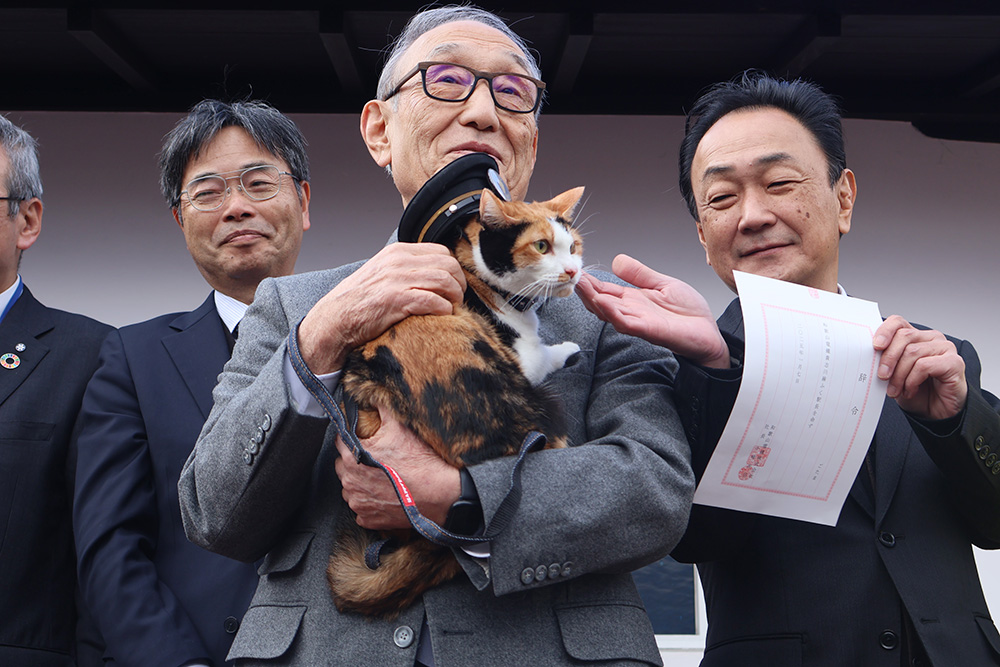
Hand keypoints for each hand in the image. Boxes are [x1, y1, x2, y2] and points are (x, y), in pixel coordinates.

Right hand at [298, 243, 465, 373]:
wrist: (336, 318)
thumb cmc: (360, 300)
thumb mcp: (382, 272)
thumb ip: (405, 268)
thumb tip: (434, 273)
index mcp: (397, 252)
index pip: (441, 251)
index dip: (454, 270)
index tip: (454, 285)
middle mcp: (398, 261)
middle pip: (448, 265)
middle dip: (459, 283)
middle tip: (457, 299)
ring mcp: (397, 279)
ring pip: (445, 281)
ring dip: (455, 297)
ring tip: (452, 308)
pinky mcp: (396, 300)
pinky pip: (434, 301)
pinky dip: (444, 309)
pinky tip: (442, 316)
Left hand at [334, 405, 460, 529]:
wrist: (439, 493)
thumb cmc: (420, 461)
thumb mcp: (400, 427)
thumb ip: (381, 408)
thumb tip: (371, 396)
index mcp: (353, 456)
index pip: (341, 440)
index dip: (353, 436)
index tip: (363, 438)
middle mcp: (350, 481)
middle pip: (343, 464)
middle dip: (355, 459)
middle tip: (376, 458)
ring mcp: (358, 502)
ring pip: (350, 487)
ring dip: (360, 481)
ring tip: (381, 476)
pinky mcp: (367, 519)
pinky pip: (361, 507)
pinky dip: (369, 501)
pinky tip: (384, 494)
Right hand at [576, 254, 729, 367]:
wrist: (709, 334)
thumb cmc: (689, 314)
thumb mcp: (663, 284)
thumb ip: (640, 274)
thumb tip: (617, 259)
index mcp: (633, 300)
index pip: (604, 289)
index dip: (589, 280)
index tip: (575, 269)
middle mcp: (631, 312)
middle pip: (600, 301)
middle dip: (585, 290)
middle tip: (570, 276)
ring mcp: (638, 322)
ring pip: (608, 313)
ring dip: (593, 300)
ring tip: (581, 286)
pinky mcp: (650, 331)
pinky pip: (627, 323)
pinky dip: (613, 314)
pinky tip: (603, 303)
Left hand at [874, 315, 966, 419]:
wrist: (935, 412)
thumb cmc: (917, 391)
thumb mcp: (895, 373)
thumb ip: (886, 359)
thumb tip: (870, 354)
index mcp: (916, 337)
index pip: (898, 322)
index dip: (885, 331)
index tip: (875, 346)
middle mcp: (932, 338)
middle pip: (904, 336)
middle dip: (888, 358)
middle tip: (882, 376)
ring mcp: (945, 348)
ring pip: (912, 352)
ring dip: (899, 375)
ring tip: (896, 390)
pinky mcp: (954, 362)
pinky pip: (924, 365)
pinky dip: (912, 380)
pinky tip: (910, 390)